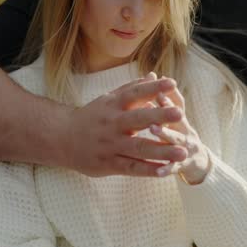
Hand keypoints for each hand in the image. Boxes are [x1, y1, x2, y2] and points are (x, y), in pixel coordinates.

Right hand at [59, 73, 187, 176]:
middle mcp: (112, 123)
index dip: (153, 88)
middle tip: (179, 113)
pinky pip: (132, 168)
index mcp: (113, 105)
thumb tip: (154, 75)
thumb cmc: (92, 117)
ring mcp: (111, 145)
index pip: (135, 93)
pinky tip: (166, 171)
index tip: (172, 83)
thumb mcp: (108, 100)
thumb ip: (132, 89)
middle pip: (138, 119)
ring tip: (183, 151)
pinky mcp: (109, 163)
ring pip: (139, 148)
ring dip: (162, 150)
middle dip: (159, 117)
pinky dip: (149, 170)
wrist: (62, 138)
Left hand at [149, 88, 210, 184]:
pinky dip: (167, 169)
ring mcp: (185, 147)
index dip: (164, 94)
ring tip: (153, 129)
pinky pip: (175, 167)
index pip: (173, 103)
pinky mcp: (183, 165)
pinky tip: (159, 172)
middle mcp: (184, 130)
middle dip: (164, 111)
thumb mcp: (174, 117)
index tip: (154, 86)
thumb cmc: (179, 133)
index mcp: (179, 118)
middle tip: (152, 99)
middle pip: (176, 120)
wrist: (198, 161)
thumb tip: (153, 75)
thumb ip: (164, 98)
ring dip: (165, 134)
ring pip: (176, 141)